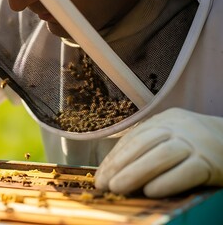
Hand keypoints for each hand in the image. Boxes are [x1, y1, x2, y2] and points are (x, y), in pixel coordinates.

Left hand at [95, 108, 222, 197]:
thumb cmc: (199, 148)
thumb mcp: (173, 139)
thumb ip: (149, 149)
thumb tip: (115, 173)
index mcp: (166, 120)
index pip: (133, 138)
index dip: (114, 158)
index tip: (100, 176)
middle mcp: (180, 126)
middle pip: (143, 144)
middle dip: (119, 166)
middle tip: (104, 184)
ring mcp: (197, 142)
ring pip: (161, 155)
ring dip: (136, 173)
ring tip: (118, 189)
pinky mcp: (212, 161)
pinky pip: (186, 171)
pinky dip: (167, 182)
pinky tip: (151, 192)